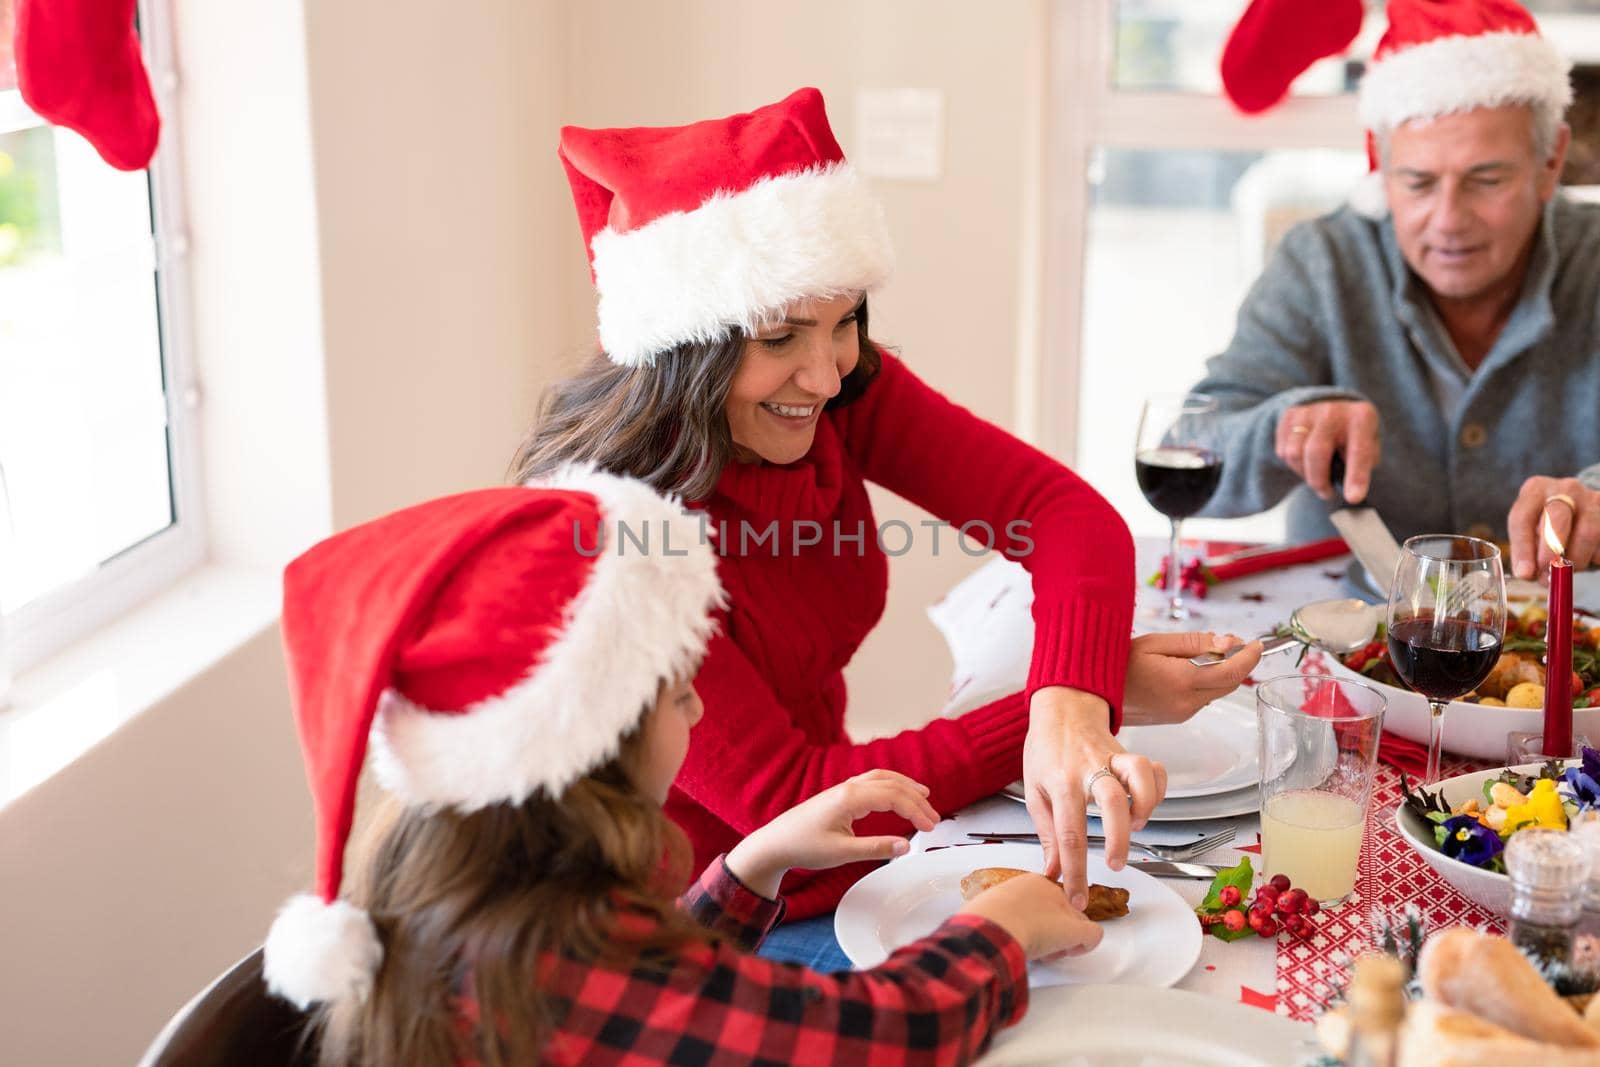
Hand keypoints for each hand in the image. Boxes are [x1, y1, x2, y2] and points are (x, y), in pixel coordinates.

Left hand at [726, 770, 939, 898]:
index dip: (916, 811)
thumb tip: (906, 846)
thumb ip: (876, 848)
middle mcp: (848, 787)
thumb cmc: (803, 846)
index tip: (930, 827)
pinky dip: (891, 785)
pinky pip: (872, 782)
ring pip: (882, 779)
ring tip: (925, 797)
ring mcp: (843, 788)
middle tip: (934, 819)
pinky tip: (897, 794)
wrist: (776, 843)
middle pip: (891, 784)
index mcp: (849, 798)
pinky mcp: (840, 794)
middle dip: (916, 800)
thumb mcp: (842, 853)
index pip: (893, 797)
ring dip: (905, 787)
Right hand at [958, 872, 1103, 959]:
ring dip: (1064, 940)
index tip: (1028, 930)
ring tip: (1043, 951)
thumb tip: (996, 923)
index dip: (1039, 919)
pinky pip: (1092, 936)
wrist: (992, 926)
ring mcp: (1065, 908)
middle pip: (1064, 911)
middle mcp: (1051, 891)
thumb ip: (1002, 911)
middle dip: (1055, 930)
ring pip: (1077, 924)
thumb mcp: (990, 908)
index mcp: (1030, 883)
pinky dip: (1083, 946)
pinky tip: (1068, 951)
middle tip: (1038, 944)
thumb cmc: (983, 920)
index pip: (1046, 900)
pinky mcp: (1076, 928)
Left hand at [1021, 687, 1165, 910]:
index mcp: (1060, 783)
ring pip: (1140, 776)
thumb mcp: (1033, 791)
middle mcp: (1088, 770)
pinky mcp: (1130, 754)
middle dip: (1118, 838)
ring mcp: (1112, 759)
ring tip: (1137, 826)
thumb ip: (1046, 833)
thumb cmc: (1046, 751)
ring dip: (1145, 806)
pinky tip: (1148, 803)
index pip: (1069, 834)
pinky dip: (1158, 789)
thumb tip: (1053, 872)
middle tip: (1114, 863)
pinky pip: (1154, 768)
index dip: (1074, 871)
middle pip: (1112, 802)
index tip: (1077, 897)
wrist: (1062, 708)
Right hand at [1122, 631, 1262, 726]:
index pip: (1233, 671)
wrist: (1092, 695)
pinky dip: (1205, 682)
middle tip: (1231, 642)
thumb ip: (1195, 643)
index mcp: (1183, 681)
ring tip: (1203, 653)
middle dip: (1237, 663)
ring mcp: (1183, 713)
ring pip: (1217, 690)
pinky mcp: (1177, 717)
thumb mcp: (1155, 643)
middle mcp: (1187, 702)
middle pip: (1229, 683)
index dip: (1250, 657)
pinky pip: (1202, 697)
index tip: (1257, 644)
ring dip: (1219, 672)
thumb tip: (1229, 643)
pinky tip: (1188, 668)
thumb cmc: (1117, 665)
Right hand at [1276, 400, 1379, 502]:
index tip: (1354, 498)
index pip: (1359, 451)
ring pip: (1294, 454)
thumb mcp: (1368, 448)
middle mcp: (1333, 410)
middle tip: (1327, 493)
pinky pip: (1282, 451)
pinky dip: (1293, 464)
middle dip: (1319, 481)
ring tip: (1317, 474)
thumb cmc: (1354, 438)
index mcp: (1362, 418)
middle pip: (1316, 452)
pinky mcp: (1289, 416)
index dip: (1356, 476)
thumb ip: (1361, 468)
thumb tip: (1349, 495)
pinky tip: (1306, 460)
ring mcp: (1308, 411)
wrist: (1332, 410)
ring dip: (1304, 474)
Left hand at [1507, 476, 1599, 578]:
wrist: (1582, 509)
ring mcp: (1592, 499)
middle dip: (1550, 552)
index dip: (1523, 549)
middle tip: (1547, 575)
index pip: (1523, 518)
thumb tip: (1528, 574)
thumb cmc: (1548, 524)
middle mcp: (1565, 489)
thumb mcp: (1531, 530)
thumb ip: (1527, 550)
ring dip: (1575, 559)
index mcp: (1536, 489)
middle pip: (1557, 518)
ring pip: (1587, 532)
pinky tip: (1586, 559)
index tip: (1525, 573)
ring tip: (1567, 570)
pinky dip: (1594, 557)